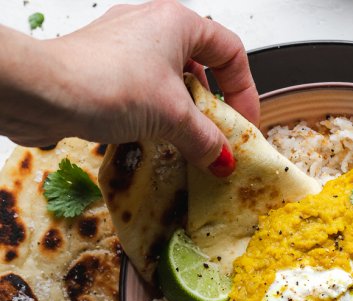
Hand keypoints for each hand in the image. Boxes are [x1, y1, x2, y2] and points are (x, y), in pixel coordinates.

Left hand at [0, 0, 258, 173]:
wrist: (42, 93)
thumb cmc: (105, 83)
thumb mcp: (172, 117)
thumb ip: (206, 140)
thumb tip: (223, 159)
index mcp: (177, 23)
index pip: (231, 53)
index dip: (245, 91)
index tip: (244, 123)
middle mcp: (152, 26)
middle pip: (203, 66)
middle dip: (215, 105)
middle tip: (219, 135)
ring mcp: (127, 47)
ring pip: (174, 80)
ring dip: (187, 113)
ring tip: (189, 141)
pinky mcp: (108, 69)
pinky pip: (148, 90)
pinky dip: (160, 115)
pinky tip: (158, 137)